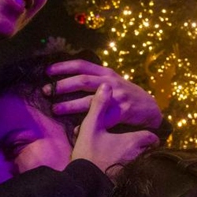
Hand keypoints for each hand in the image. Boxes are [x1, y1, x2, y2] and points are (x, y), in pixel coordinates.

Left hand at [46, 59, 162, 129]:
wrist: (150, 108)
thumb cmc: (127, 94)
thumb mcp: (114, 81)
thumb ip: (96, 78)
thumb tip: (70, 79)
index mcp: (107, 73)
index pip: (82, 65)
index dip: (64, 66)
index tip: (48, 71)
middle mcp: (111, 82)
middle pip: (82, 81)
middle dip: (62, 86)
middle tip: (46, 91)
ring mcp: (117, 97)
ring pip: (89, 100)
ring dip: (70, 105)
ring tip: (56, 109)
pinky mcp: (122, 112)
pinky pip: (101, 120)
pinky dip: (87, 125)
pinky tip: (75, 131)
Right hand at [71, 84, 158, 176]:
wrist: (84, 184)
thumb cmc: (88, 154)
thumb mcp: (91, 127)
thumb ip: (99, 106)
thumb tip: (105, 86)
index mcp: (132, 141)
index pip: (150, 137)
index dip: (148, 135)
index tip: (144, 134)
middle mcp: (137, 156)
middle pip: (148, 151)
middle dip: (144, 147)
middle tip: (135, 144)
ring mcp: (131, 170)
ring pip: (141, 162)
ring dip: (136, 158)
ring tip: (125, 156)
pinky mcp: (124, 182)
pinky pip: (132, 173)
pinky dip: (128, 169)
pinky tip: (117, 167)